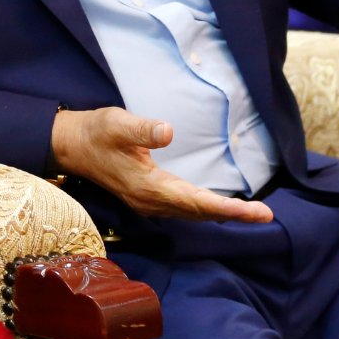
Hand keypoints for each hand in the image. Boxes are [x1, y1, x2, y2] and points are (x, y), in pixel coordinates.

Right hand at [51, 107, 272, 223]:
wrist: (71, 146)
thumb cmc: (96, 131)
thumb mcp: (117, 122)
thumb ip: (143, 128)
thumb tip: (168, 131)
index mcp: (149, 187)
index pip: (197, 202)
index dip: (229, 208)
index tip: (257, 212)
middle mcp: (152, 201)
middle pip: (200, 213)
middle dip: (234, 215)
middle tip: (266, 215)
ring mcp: (150, 202)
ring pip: (194, 214)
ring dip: (222, 214)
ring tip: (252, 214)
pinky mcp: (149, 198)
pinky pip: (186, 209)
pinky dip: (207, 209)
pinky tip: (219, 206)